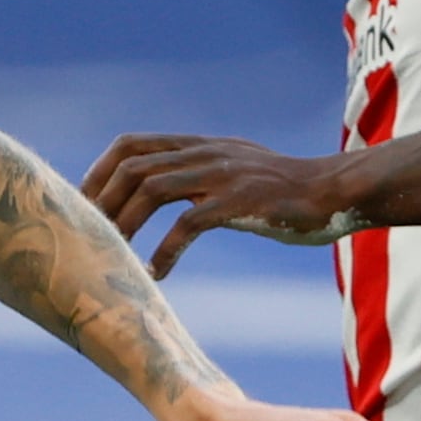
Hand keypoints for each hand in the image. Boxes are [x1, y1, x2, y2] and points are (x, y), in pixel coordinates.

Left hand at [84, 132, 359, 276]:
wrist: (335, 191)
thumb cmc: (287, 191)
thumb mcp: (237, 169)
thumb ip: (200, 171)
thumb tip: (163, 188)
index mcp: (199, 145)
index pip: (132, 144)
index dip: (99, 172)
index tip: (85, 207)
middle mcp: (204, 153)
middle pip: (132, 166)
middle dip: (101, 201)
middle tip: (89, 239)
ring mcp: (220, 175)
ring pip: (151, 189)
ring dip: (124, 226)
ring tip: (115, 258)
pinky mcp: (237, 202)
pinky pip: (186, 224)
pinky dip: (164, 251)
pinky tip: (156, 275)